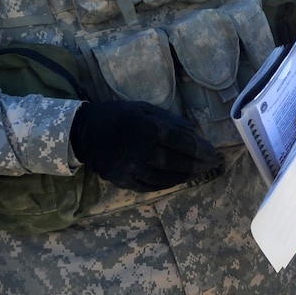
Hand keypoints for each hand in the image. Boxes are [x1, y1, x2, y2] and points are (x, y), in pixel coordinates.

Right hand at [70, 100, 219, 191]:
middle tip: (212, 164)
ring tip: (200, 173)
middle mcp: (141, 149)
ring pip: (166, 176)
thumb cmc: (116, 115)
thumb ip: (168, 119)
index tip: (213, 152)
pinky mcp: (123, 181)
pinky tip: (179, 180)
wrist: (82, 132)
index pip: (181, 141)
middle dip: (198, 164)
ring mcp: (132, 168)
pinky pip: (151, 186)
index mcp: (146, 127)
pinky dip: (168, 184)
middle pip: (177, 161)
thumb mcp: (142, 108)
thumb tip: (193, 131)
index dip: (200, 148)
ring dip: (187, 176)